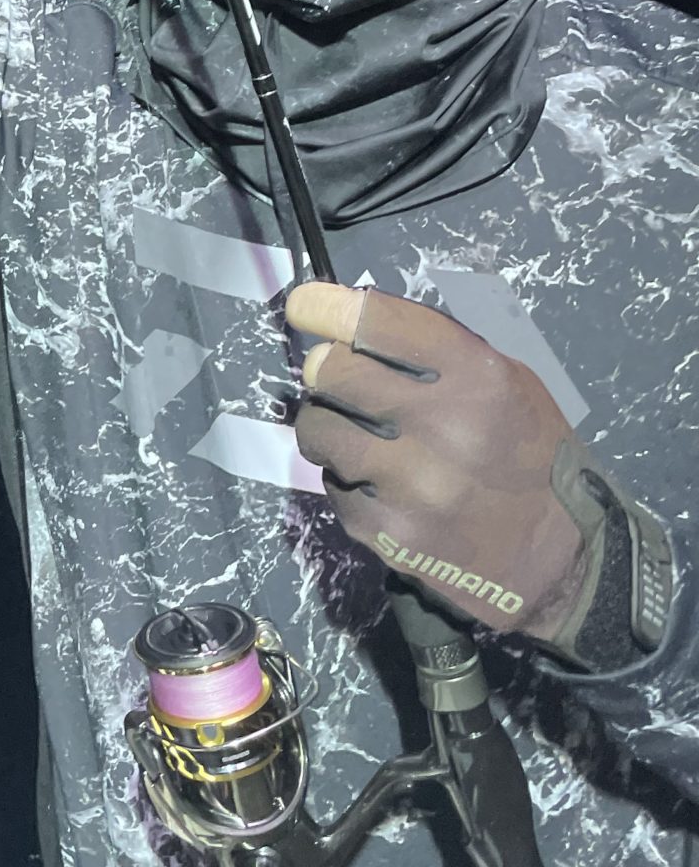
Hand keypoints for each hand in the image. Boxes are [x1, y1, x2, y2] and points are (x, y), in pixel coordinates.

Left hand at [285, 282, 599, 645]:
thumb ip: (435, 350)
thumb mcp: (509, 383)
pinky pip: (332, 485)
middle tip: (343, 382)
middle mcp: (443, 427)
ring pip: (317, 428)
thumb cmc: (530, 454)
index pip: (374, 322)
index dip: (327, 308)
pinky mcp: (387, 533)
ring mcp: (412, 485)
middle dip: (328, 371)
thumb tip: (349, 318)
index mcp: (478, 378)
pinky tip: (382, 484)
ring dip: (329, 425)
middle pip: (330, 371)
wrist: (558, 559)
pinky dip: (346, 479)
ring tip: (362, 435)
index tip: (307, 306)